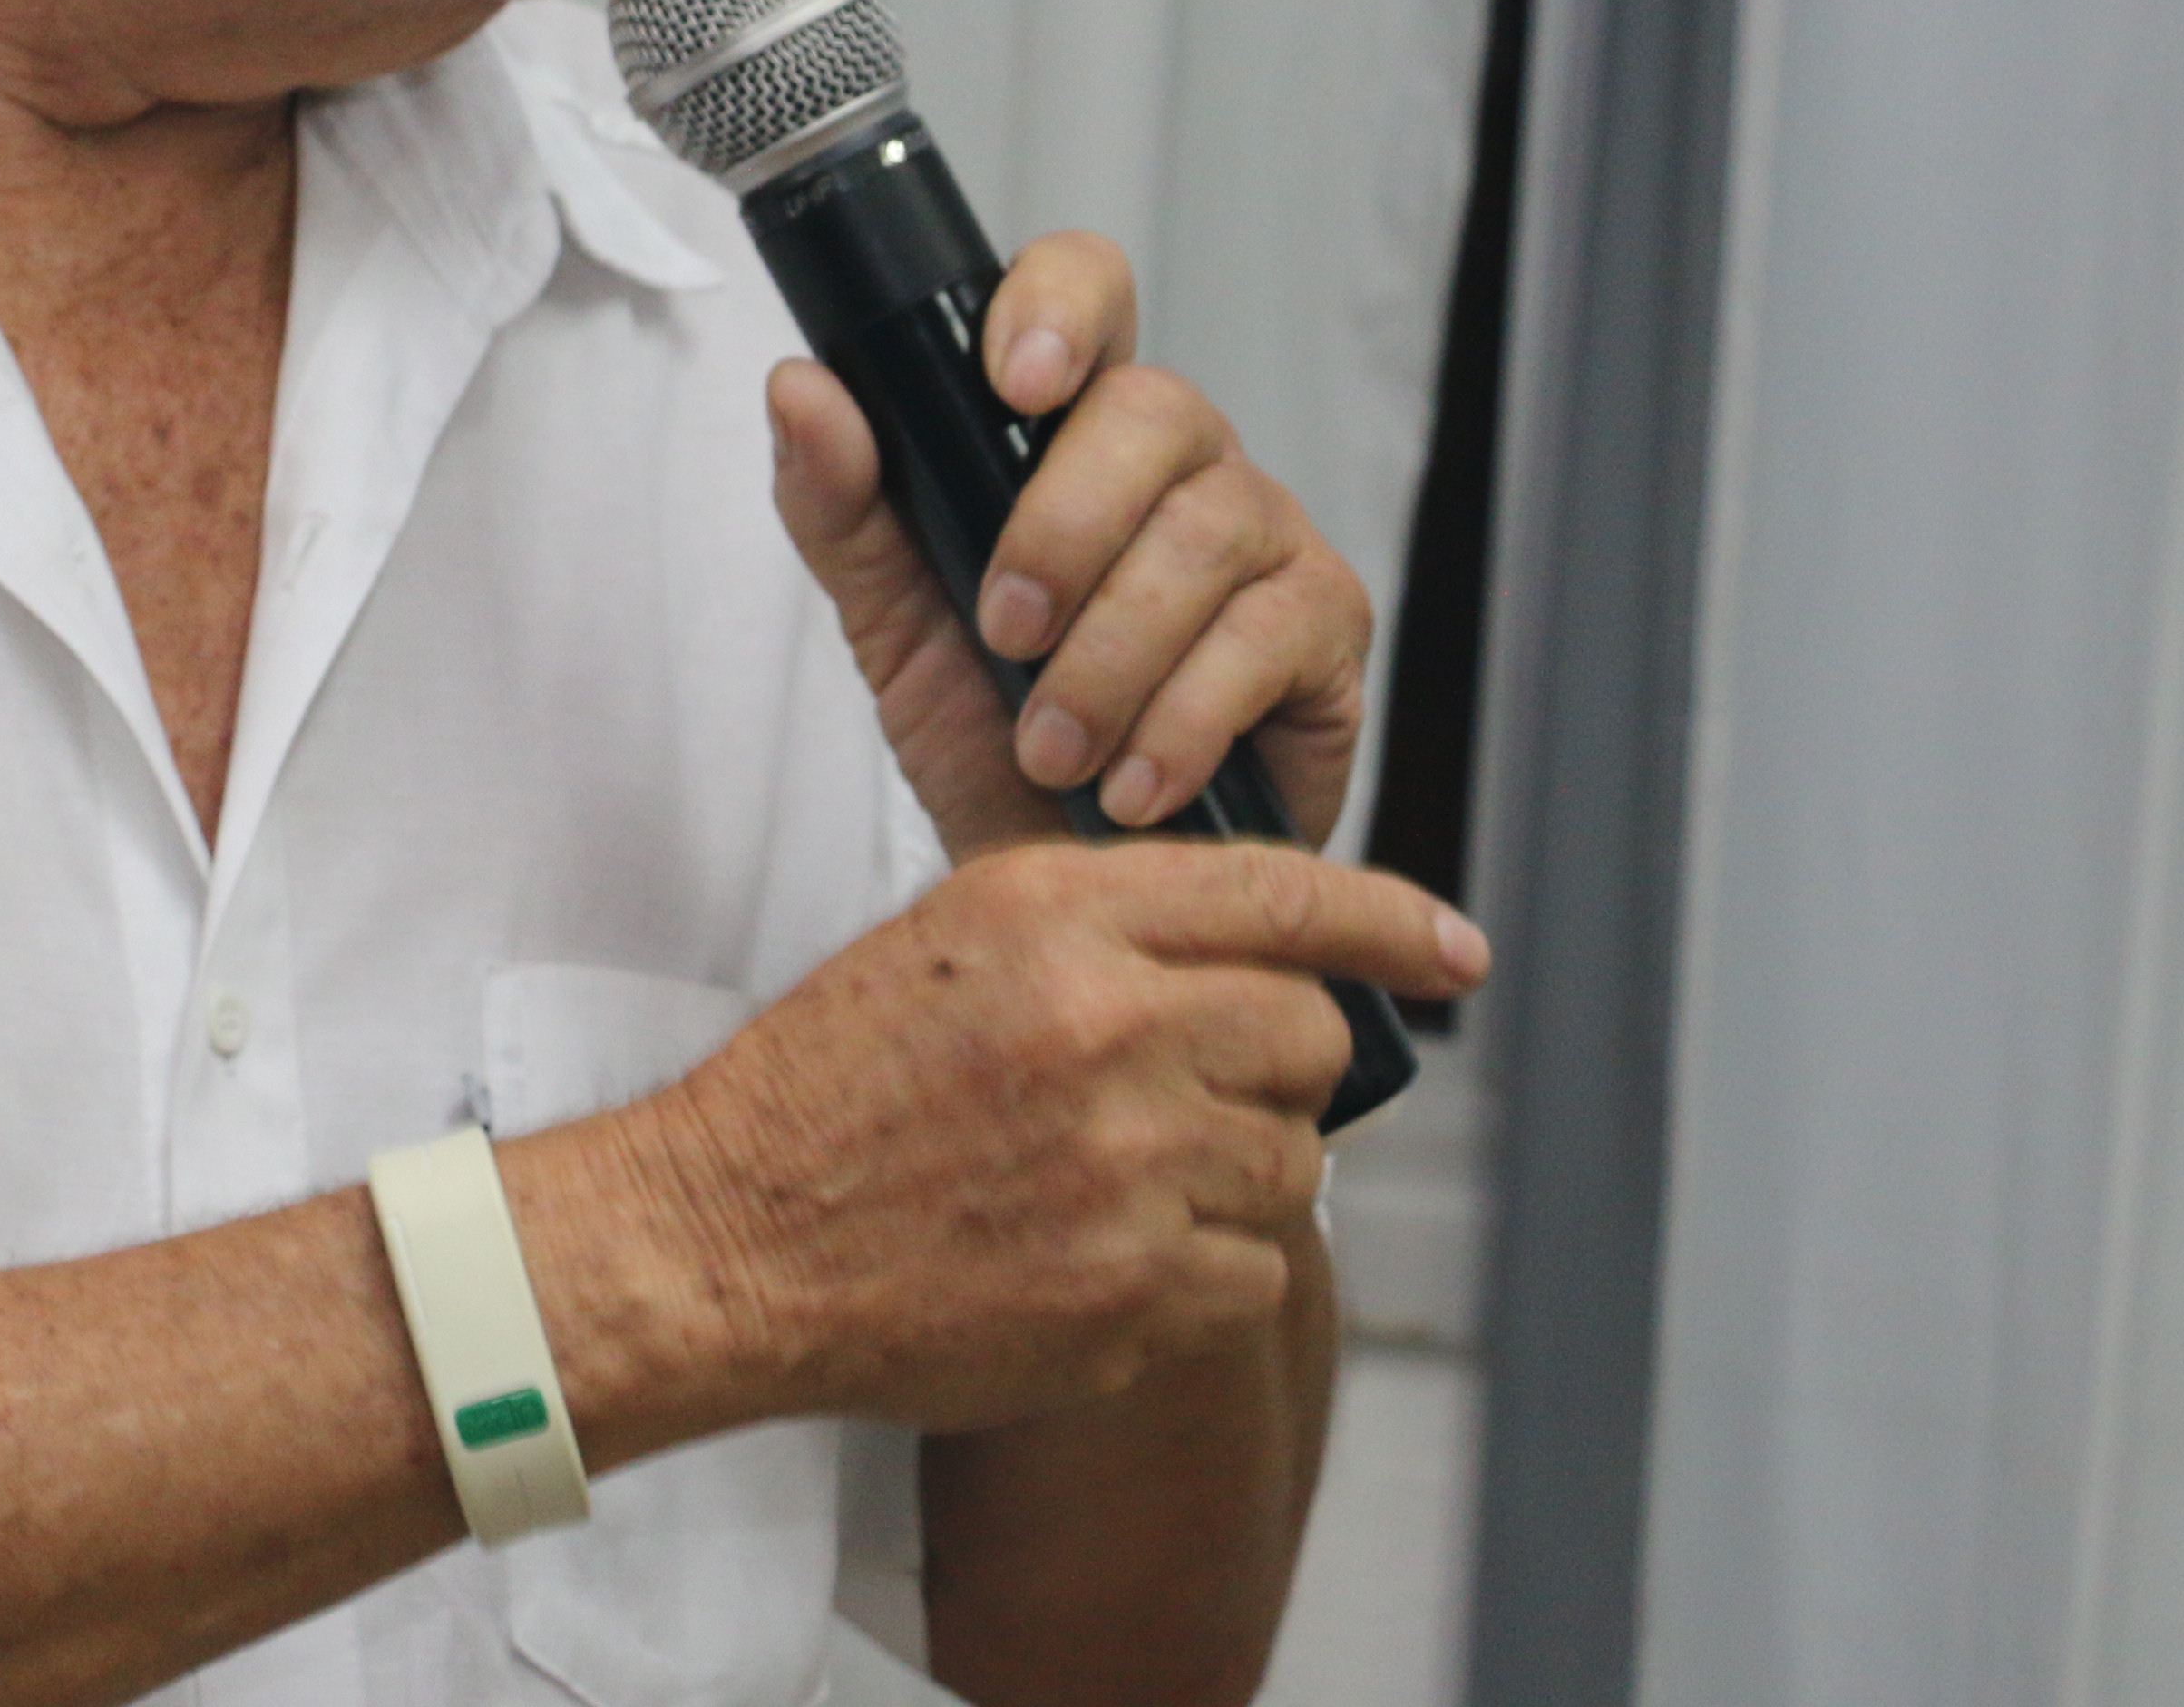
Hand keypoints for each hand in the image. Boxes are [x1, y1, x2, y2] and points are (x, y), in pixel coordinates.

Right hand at [621, 838, 1485, 1431]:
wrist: (731, 1237)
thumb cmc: (831, 1088)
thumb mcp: (955, 939)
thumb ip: (1108, 927)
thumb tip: (1265, 956)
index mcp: (1054, 913)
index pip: (1283, 895)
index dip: (1391, 921)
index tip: (1452, 948)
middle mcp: (1105, 1024)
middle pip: (1309, 1034)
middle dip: (1271, 1065)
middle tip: (1183, 1092)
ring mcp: (1126, 1163)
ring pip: (1290, 1162)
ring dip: (1228, 1175)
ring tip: (1107, 1180)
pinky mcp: (1133, 1288)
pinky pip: (1253, 1273)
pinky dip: (1196, 1272)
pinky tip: (1096, 1254)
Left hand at [765, 230, 1375, 850]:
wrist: (1069, 884)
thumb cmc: (989, 735)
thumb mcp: (890, 622)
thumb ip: (840, 504)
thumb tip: (801, 387)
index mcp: (1074, 427)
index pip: (1088, 291)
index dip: (1058, 306)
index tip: (1011, 382)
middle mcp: (1183, 458)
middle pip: (1153, 410)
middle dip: (1062, 530)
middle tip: (1005, 637)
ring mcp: (1267, 533)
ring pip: (1204, 534)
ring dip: (1108, 658)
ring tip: (1051, 750)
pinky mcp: (1328, 624)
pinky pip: (1265, 637)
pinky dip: (1180, 722)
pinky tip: (1132, 785)